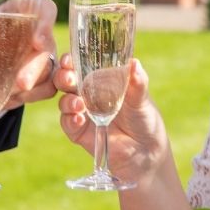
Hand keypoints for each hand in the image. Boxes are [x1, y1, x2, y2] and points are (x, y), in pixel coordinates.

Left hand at [0, 0, 60, 109]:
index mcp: (20, 14)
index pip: (45, 9)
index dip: (46, 22)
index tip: (37, 40)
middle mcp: (35, 34)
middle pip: (49, 45)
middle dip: (36, 66)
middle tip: (21, 83)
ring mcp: (41, 57)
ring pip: (49, 69)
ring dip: (33, 83)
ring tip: (9, 92)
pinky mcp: (41, 79)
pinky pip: (48, 88)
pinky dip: (34, 95)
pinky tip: (13, 97)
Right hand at [54, 54, 170, 182]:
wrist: (146, 150)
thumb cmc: (145, 118)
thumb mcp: (142, 98)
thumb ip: (137, 82)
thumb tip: (134, 63)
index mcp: (100, 81)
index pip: (80, 66)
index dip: (71, 61)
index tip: (69, 59)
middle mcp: (87, 95)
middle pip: (66, 81)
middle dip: (63, 77)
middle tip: (70, 79)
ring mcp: (82, 113)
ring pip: (64, 102)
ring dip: (67, 101)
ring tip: (79, 104)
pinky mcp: (80, 132)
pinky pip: (67, 123)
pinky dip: (70, 120)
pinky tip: (79, 119)